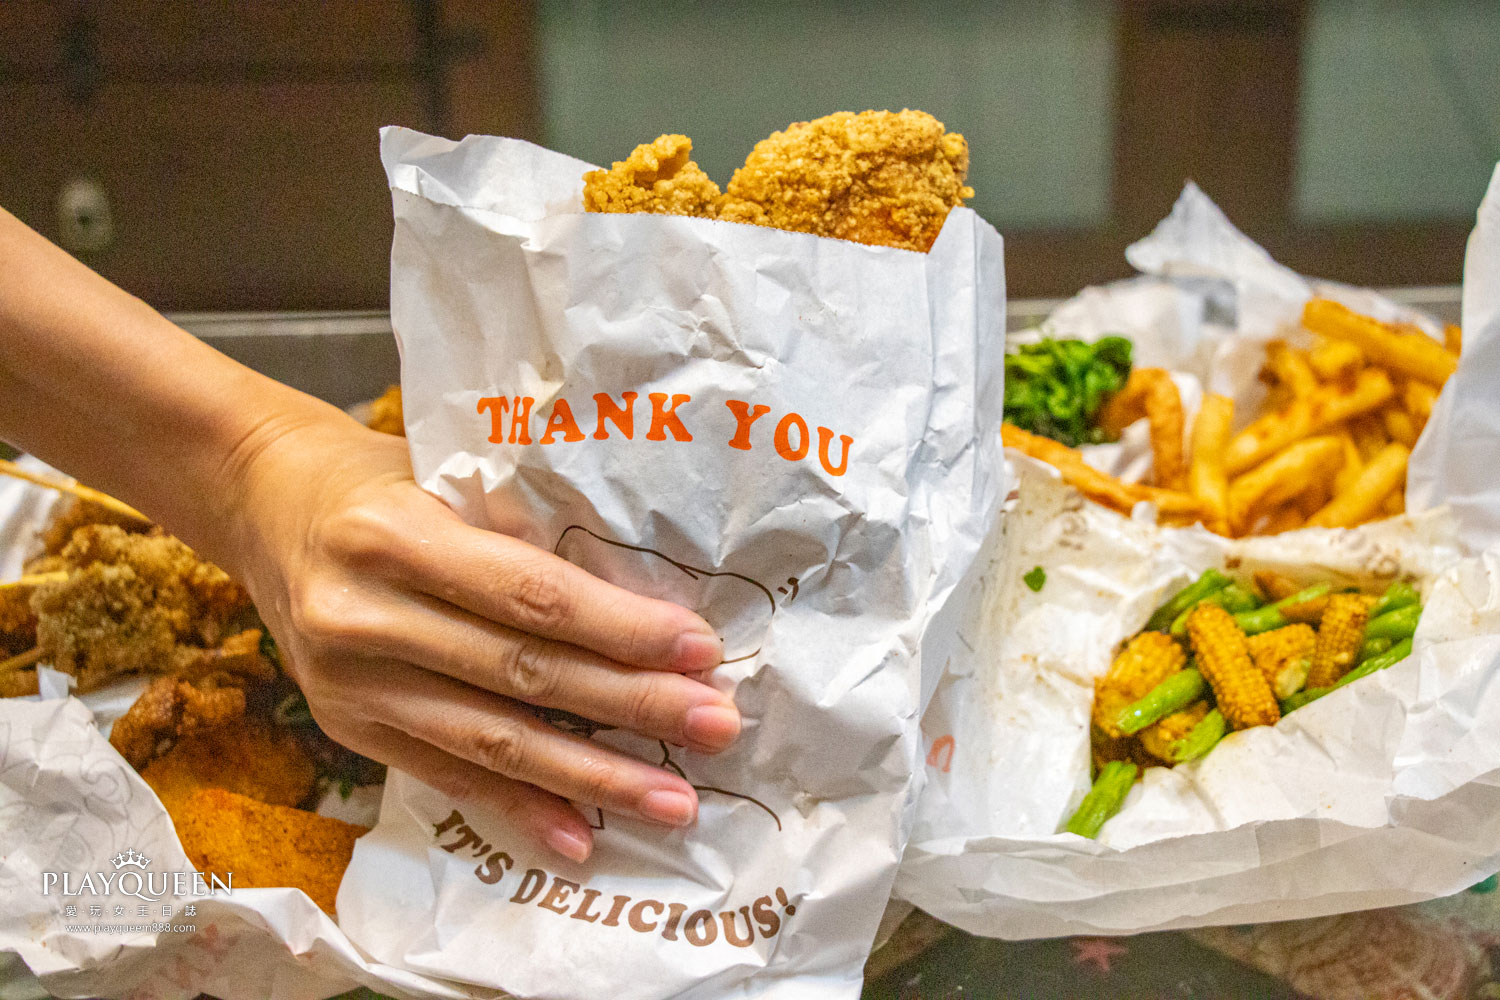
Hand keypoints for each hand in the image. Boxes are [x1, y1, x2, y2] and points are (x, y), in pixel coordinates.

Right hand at [216, 410, 737, 862]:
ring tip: (674, 800)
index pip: (531, 595)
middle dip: (632, 706)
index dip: (620, 628)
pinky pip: (448, 777)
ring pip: (493, 742)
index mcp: (396, 537)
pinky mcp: (349, 727)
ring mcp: (351, 684)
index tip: (700, 649)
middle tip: (717, 726)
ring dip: (593, 776)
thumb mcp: (443, 473)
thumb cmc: (376, 475)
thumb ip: (521, 526)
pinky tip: (581, 837)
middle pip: (524, 674)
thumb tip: (647, 588)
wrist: (260, 500)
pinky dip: (520, 808)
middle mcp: (366, 617)